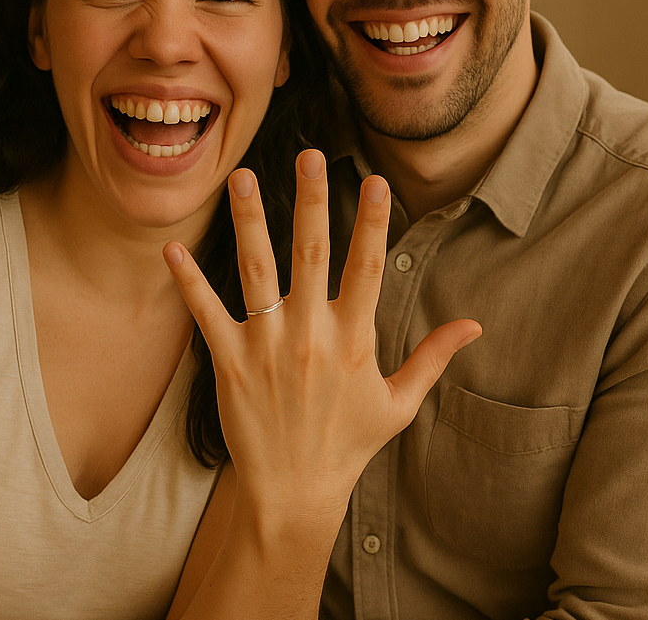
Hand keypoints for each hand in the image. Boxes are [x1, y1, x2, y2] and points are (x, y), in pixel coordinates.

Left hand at [164, 150, 480, 526]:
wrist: (294, 493)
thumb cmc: (348, 445)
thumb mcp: (399, 403)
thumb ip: (433, 357)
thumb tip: (475, 325)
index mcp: (354, 339)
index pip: (368, 268)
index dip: (373, 223)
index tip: (375, 181)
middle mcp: (310, 335)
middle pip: (311, 254)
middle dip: (311, 201)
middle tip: (311, 156)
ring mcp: (267, 346)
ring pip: (257, 272)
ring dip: (249, 222)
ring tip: (242, 177)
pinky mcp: (230, 362)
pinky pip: (206, 313)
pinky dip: (188, 280)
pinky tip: (172, 247)